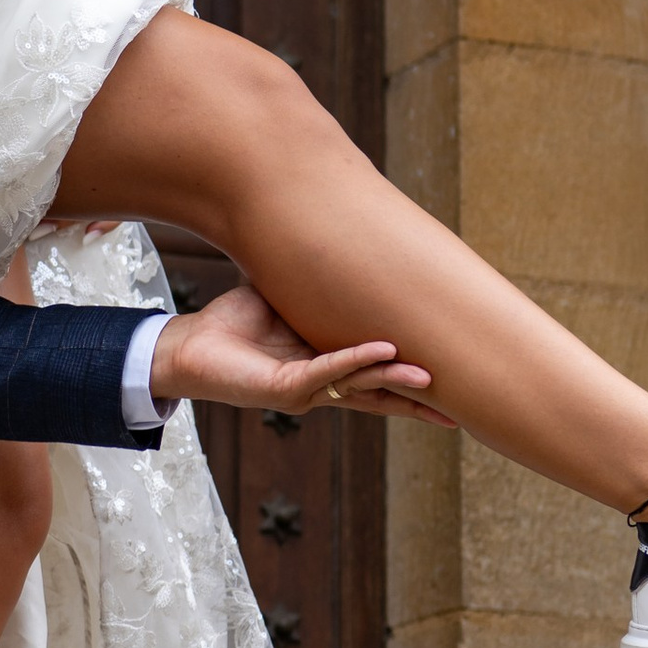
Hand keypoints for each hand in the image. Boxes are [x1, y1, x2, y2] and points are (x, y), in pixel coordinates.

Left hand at [151, 284, 453, 427]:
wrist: (188, 346)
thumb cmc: (235, 323)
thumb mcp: (287, 295)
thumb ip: (317, 281)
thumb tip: (343, 240)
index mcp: (327, 366)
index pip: (378, 377)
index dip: (411, 382)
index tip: (449, 386)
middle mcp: (322, 385)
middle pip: (379, 395)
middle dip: (417, 399)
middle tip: (459, 407)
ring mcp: (305, 390)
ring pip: (360, 386)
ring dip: (394, 380)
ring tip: (428, 376)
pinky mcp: (282, 389)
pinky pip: (327, 372)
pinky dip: (355, 360)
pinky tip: (383, 352)